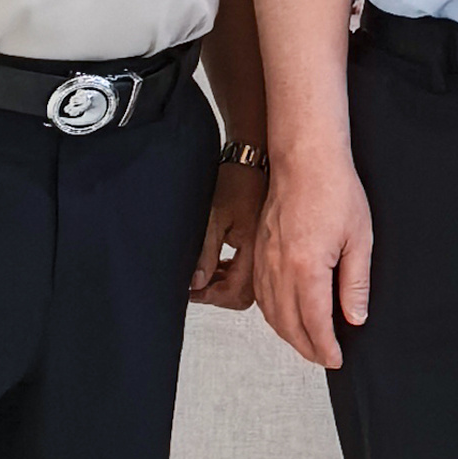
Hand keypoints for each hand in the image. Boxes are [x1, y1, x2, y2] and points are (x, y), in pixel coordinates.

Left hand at [190, 153, 265, 311]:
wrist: (252, 162)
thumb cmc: (237, 182)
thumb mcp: (214, 218)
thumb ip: (206, 253)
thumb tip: (197, 283)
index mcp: (255, 250)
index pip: (235, 293)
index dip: (211, 296)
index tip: (192, 290)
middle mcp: (264, 255)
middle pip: (244, 296)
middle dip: (218, 294)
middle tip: (197, 284)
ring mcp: (265, 252)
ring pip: (247, 287)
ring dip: (224, 285)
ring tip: (206, 272)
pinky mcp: (262, 247)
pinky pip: (249, 273)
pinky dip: (231, 274)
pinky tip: (220, 263)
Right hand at [255, 148, 373, 369]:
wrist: (305, 159)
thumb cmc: (336, 191)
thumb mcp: (359, 238)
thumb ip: (355, 283)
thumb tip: (354, 318)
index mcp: (306, 269)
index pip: (314, 323)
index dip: (325, 347)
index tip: (336, 360)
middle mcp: (279, 269)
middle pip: (288, 324)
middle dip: (307, 348)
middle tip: (325, 358)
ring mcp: (264, 260)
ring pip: (270, 312)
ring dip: (288, 334)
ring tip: (308, 343)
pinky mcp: (258, 251)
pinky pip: (260, 294)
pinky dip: (272, 313)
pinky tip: (285, 315)